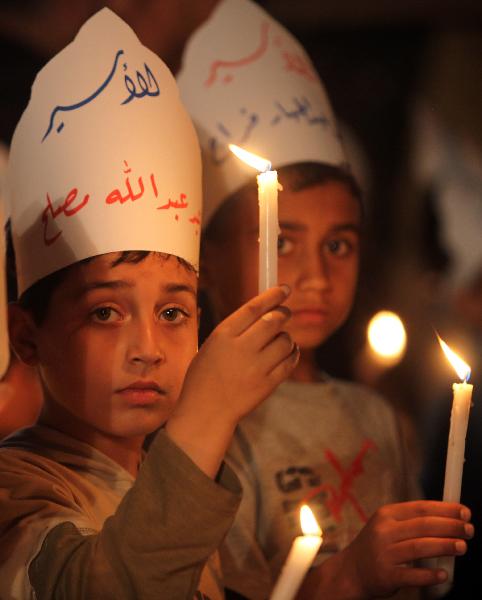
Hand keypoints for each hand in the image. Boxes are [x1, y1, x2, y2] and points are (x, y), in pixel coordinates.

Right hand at [165, 285, 297, 475]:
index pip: (254, 308)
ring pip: (285, 340)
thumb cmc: (205, 375)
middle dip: (283, 313)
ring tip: (278, 341)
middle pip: (274, 320)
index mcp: (223, 335)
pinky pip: (290, 361)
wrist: (205, 412)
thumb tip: (265, 309)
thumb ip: (236, 329)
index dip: (273, 295)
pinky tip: (287, 353)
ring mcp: (256, 368)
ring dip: (286, 336)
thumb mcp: (212, 345)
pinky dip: (292, 353)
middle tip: (284, 313)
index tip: (285, 288)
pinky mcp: (268, 384)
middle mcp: (241, 349)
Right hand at [309, 501, 473, 599]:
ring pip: (420, 547)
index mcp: (387, 515)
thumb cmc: (376, 546)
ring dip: (445, 546)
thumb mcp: (387, 525)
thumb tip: (448, 518)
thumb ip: (412, 521)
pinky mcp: (386, 574)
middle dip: (450, 526)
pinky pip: (413, 575)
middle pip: (423, 526)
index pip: (421, 508)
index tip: (464, 512)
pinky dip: (430, 574)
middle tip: (469, 530)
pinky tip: (443, 574)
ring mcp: (384, 553)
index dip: (445, 509)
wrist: (351, 570)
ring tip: (462, 546)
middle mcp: (384, 531)